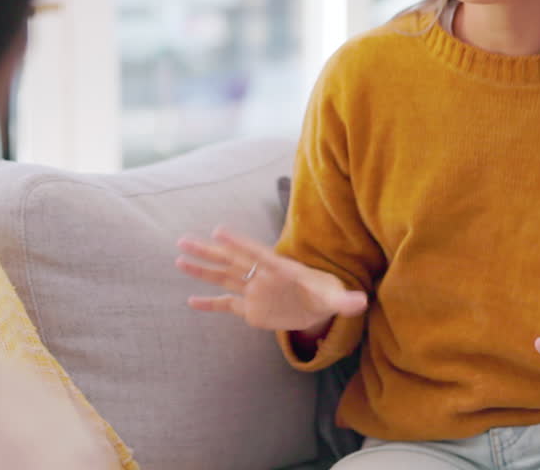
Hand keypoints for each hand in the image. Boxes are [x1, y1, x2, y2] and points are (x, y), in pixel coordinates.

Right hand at [175, 226, 367, 331]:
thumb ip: (345, 301)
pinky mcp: (250, 308)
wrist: (318, 305)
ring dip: (202, 270)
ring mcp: (253, 290)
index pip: (257, 254)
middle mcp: (262, 276)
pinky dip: (210, 304)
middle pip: (231, 261)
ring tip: (178, 259)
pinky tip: (190, 301)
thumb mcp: (336, 298)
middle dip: (209, 251)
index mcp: (280, 269)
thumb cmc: (326, 294)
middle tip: (183, 240)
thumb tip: (361, 302)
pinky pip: (226, 304)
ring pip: (223, 277)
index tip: (218, 231)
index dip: (238, 243)